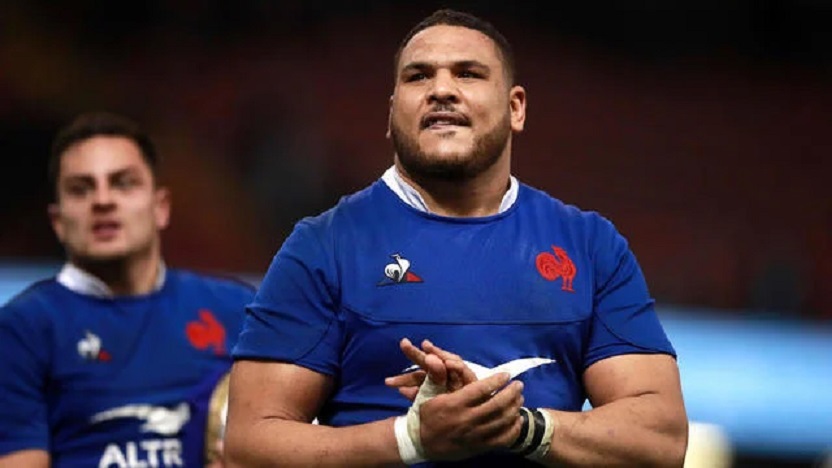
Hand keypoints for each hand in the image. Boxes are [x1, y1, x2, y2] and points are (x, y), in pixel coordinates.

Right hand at [388, 338, 524, 460]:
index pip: (482, 389)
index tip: (506, 375)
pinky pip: (502, 440)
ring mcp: (474, 435)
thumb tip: (437, 357)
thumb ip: (437, 376)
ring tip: (519, 399)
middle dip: (512, 393)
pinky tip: (516, 421)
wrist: (421, 443)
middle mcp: (466, 419)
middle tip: (519, 385)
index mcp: (454, 404)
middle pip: (497, 405)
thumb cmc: (426, 415)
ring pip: (502, 421)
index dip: (497, 380)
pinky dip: (513, 430)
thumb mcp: (427, 393)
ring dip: (514, 408)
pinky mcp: (478, 447)